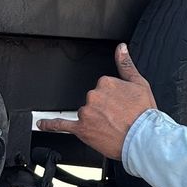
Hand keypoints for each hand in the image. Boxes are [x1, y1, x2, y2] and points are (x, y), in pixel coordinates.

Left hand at [36, 44, 155, 159]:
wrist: (143, 138)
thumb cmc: (143, 114)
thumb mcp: (139, 83)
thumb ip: (126, 64)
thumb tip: (121, 48)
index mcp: (106, 82)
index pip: (103, 86)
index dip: (113, 97)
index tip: (120, 104)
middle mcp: (93, 95)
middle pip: (93, 99)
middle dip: (103, 108)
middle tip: (118, 117)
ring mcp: (87, 112)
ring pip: (85, 112)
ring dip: (94, 118)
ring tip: (111, 126)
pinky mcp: (82, 129)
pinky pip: (62, 125)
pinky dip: (51, 124)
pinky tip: (43, 123)